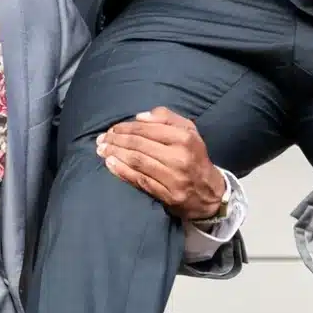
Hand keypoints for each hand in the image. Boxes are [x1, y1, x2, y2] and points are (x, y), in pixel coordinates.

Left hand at [96, 107, 225, 220]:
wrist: (210, 193)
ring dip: (116, 154)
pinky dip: (122, 172)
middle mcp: (179, 157)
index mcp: (184, 138)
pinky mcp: (168, 195)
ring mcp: (173, 178)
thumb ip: (167, 117)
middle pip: (139, 145)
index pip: (147, 129)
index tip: (112, 128)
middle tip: (101, 139)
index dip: (126, 127)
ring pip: (138, 162)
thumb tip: (140, 117)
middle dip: (116, 140)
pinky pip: (140, 180)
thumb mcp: (189, 130)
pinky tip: (110, 165)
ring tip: (102, 150)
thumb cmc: (194, 156)